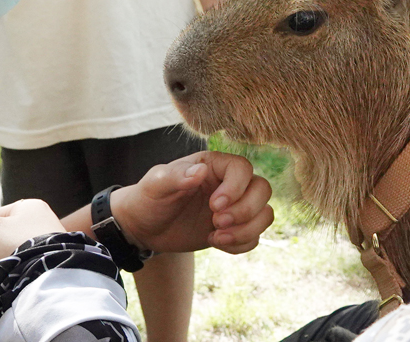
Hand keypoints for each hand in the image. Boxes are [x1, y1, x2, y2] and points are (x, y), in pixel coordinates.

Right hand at [0, 198, 65, 269]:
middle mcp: (43, 220)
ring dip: (1, 260)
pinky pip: (25, 264)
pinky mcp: (51, 261)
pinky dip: (14, 270)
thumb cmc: (14, 244)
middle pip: (4, 234)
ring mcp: (50, 242)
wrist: (43, 273)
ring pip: (13, 250)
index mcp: (30, 206)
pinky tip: (7, 277)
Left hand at [109, 151, 273, 254]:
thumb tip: (199, 171)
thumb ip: (175, 176)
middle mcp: (229, 183)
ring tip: (216, 237)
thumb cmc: (149, 198)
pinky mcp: (234, 229)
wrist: (145, 226)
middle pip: (262, 190)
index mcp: (213, 165)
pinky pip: (254, 236)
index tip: (214, 206)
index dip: (236, 188)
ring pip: (265, 214)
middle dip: (245, 211)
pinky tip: (215, 242)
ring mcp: (234, 207)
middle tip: (216, 222)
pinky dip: (241, 244)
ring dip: (246, 230)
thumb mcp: (155, 185)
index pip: (243, 168)